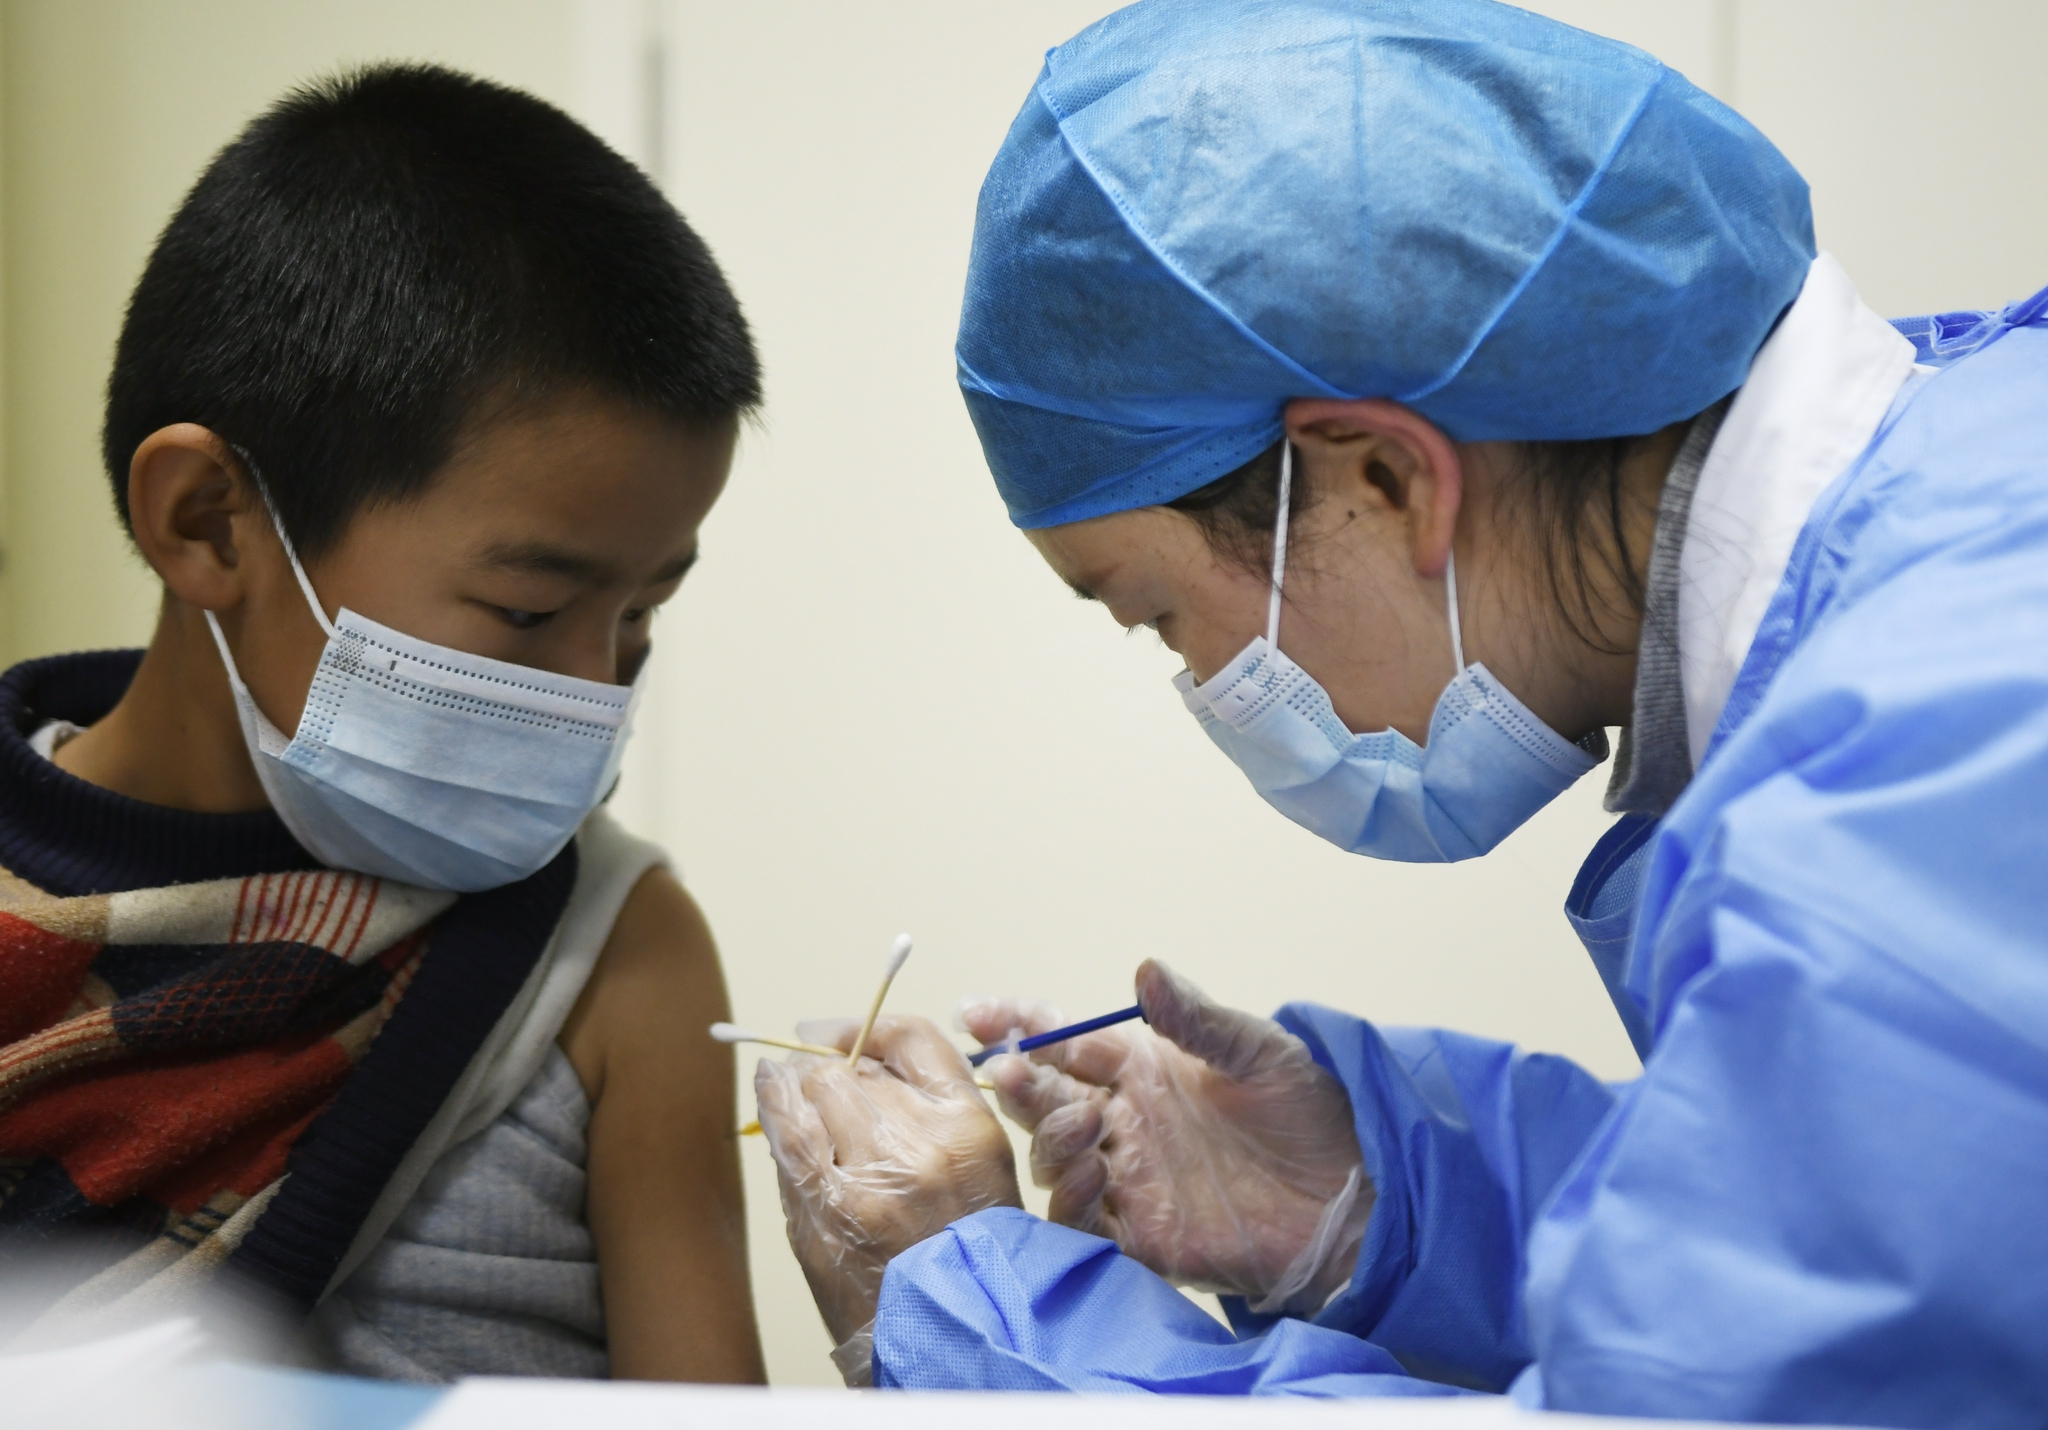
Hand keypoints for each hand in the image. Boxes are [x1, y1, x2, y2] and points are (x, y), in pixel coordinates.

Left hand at [753, 1015, 1021, 1345]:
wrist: (952, 1331)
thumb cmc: (968, 1253)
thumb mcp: (981, 1167)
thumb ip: (932, 1112)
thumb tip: (860, 1065)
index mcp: (968, 1126)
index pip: (914, 1040)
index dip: (867, 1028)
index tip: (840, 1033)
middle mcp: (919, 1143)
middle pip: (853, 1067)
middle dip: (827, 1064)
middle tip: (812, 1069)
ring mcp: (868, 1178)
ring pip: (814, 1091)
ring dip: (795, 1080)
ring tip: (784, 1078)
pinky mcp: (825, 1211)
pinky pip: (788, 1137)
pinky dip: (773, 1106)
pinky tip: (769, 1093)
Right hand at [961, 959, 1368, 1312]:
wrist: (1354, 1201)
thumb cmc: (1312, 1118)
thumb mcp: (1262, 1053)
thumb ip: (1197, 1019)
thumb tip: (1144, 971)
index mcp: (1146, 1069)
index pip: (1066, 1040)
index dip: (1020, 1024)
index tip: (980, 1012)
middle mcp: (1126, 1121)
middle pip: (1046, 1095)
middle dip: (1018, 1078)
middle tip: (1008, 1066)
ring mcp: (1129, 1177)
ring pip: (1053, 1154)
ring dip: (1050, 1133)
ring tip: (1084, 1120)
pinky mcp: (1140, 1234)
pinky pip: (1081, 1219)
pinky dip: (1071, 1197)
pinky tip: (1092, 1173)